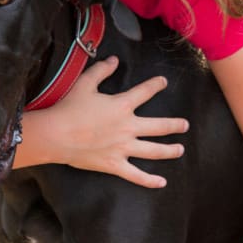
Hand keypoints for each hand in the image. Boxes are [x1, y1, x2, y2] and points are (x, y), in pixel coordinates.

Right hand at [43, 55, 188, 187]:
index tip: (163, 82)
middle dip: (174, 125)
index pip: (144, 92)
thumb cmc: (70, 108)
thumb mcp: (85, 83)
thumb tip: (114, 60)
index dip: (155, 85)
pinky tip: (161, 182)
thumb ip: (101, 70)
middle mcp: (128, 127)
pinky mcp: (114, 164)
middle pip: (158, 126)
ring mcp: (123, 148)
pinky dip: (149, 180)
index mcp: (122, 106)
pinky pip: (136, 175)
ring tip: (180, 150)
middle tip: (185, 124)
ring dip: (170, 150)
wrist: (57, 134)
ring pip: (153, 151)